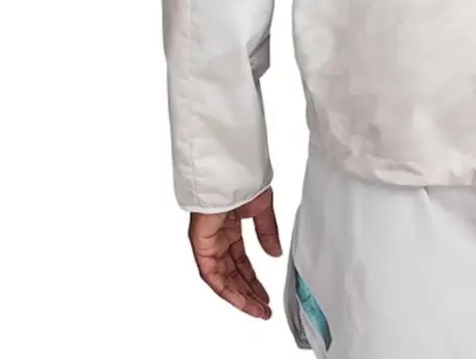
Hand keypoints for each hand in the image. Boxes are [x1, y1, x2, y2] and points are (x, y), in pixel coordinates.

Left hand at [189, 187, 282, 319]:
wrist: (229, 166)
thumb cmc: (243, 177)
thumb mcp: (262, 209)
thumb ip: (267, 233)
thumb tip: (274, 254)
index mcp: (231, 228)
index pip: (241, 262)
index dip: (254, 280)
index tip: (266, 295)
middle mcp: (218, 238)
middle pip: (232, 274)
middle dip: (248, 293)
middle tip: (263, 309)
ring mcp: (208, 241)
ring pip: (221, 278)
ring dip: (238, 296)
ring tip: (256, 309)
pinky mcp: (200, 243)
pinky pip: (210, 273)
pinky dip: (225, 288)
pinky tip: (240, 298)